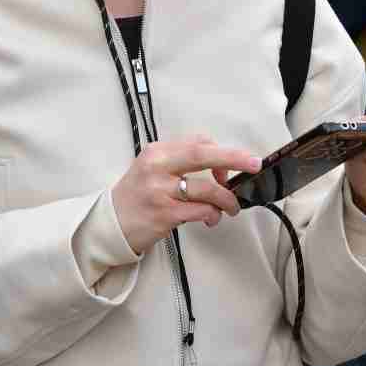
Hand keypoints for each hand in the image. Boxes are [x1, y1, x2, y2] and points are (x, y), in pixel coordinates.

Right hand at [109, 135, 261, 255]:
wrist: (111, 222)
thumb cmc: (138, 194)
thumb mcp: (154, 168)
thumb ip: (183, 163)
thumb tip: (222, 169)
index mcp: (157, 152)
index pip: (196, 142)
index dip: (220, 152)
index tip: (230, 168)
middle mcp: (157, 168)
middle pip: (201, 155)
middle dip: (233, 158)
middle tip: (254, 164)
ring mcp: (160, 192)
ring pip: (206, 189)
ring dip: (226, 199)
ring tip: (230, 208)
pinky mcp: (163, 215)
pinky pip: (200, 211)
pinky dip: (212, 214)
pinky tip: (211, 218)